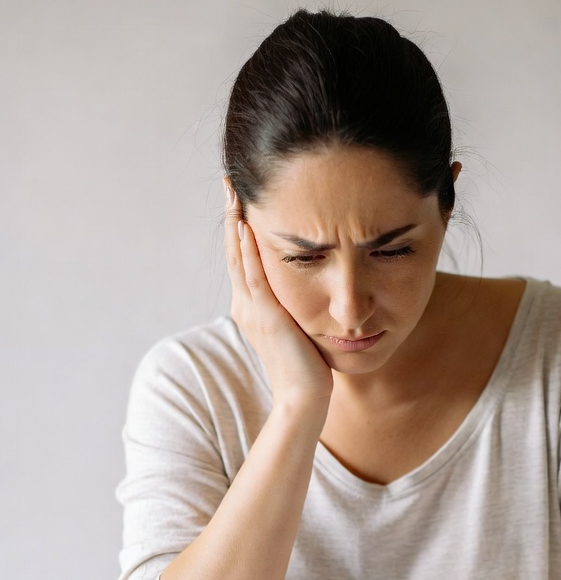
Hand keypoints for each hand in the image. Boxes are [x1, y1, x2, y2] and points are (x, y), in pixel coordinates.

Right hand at [224, 182, 333, 410]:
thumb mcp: (301, 325)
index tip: (241, 196)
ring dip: (235, 222)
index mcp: (252, 305)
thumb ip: (297, 304)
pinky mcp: (265, 315)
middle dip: (232, 215)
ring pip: (238, 257)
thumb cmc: (308, 367)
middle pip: (234, 250)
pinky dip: (248, 249)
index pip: (243, 257)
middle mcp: (246, 304)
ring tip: (234, 192)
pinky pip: (253, 275)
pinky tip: (247, 225)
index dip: (239, 226)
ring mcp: (252, 309)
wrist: (304, 398)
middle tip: (230, 182)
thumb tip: (312, 285)